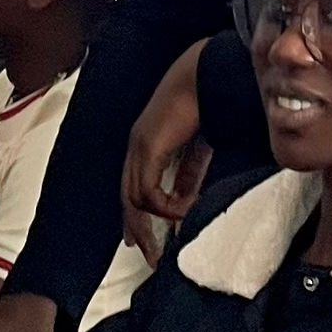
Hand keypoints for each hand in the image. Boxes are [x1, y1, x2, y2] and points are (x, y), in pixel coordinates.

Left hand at [121, 41, 211, 256]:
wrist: (203, 76)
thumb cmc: (203, 105)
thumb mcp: (197, 148)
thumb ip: (189, 173)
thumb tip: (186, 200)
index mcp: (144, 145)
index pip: (131, 188)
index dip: (135, 216)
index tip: (139, 241)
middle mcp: (135, 148)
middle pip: (127, 199)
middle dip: (138, 229)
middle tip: (150, 255)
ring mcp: (138, 148)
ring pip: (135, 199)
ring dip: (159, 219)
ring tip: (181, 226)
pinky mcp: (147, 148)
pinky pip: (148, 191)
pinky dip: (166, 206)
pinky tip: (185, 208)